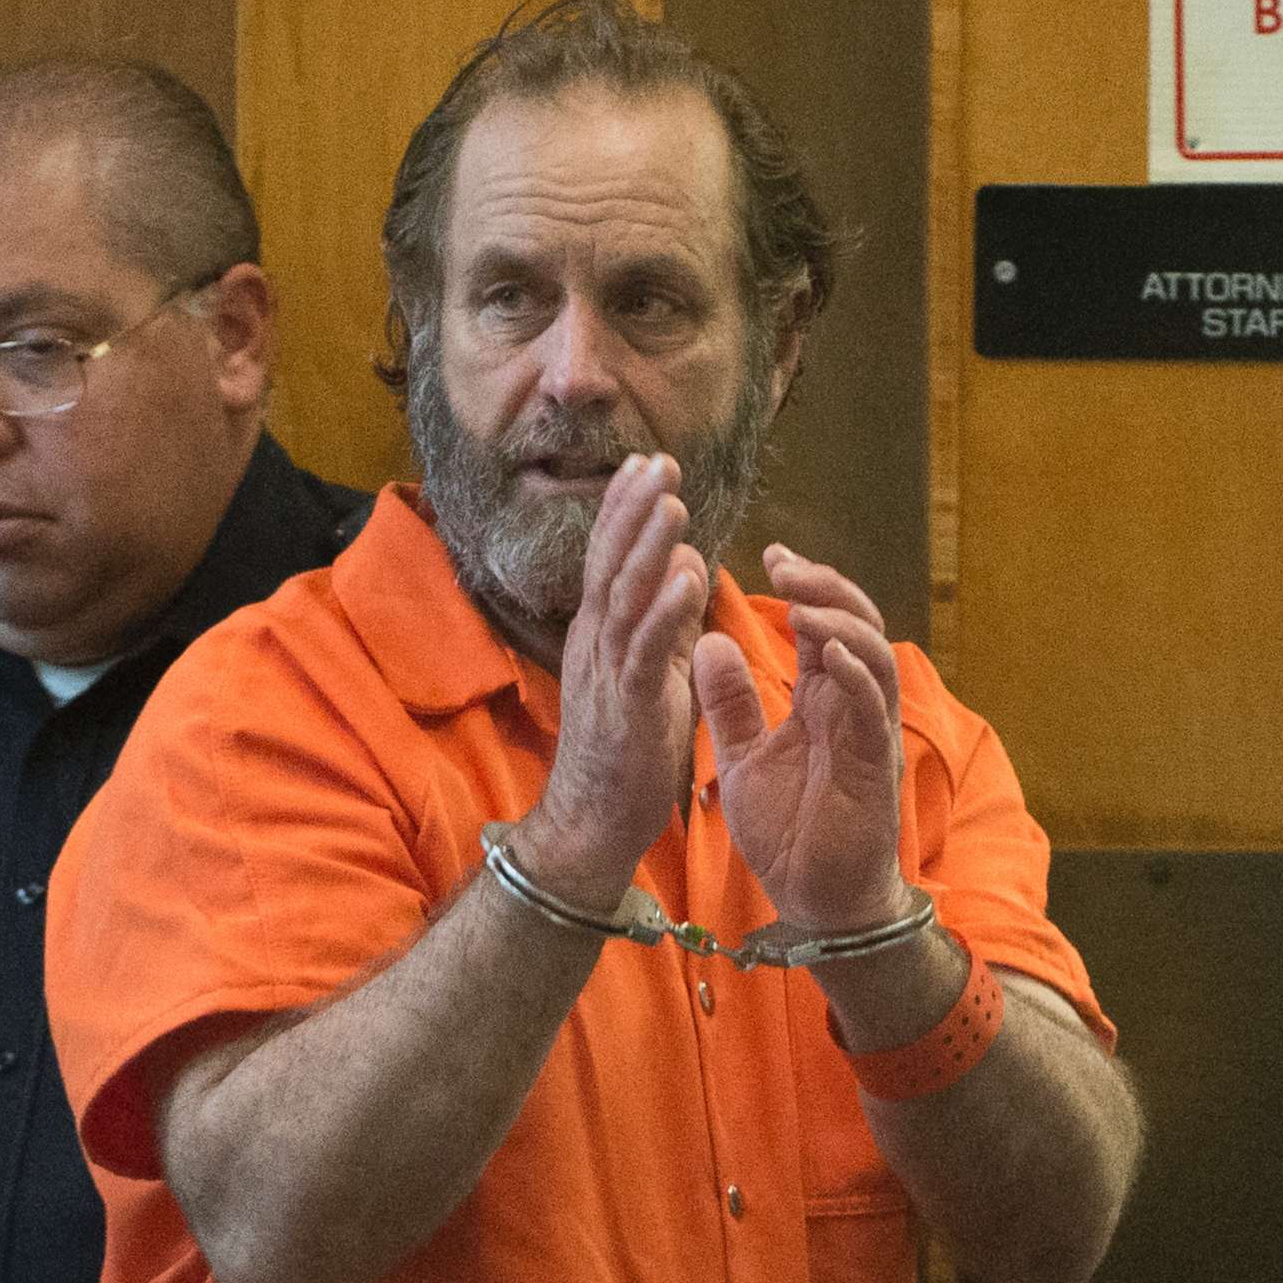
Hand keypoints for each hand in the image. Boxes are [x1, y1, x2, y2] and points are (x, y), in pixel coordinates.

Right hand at [516, 455, 711, 905]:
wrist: (594, 821)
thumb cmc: (625, 749)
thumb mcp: (652, 673)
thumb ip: (667, 621)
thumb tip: (687, 564)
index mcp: (601, 633)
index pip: (610, 558)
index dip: (627, 510)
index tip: (648, 464)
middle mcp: (595, 643)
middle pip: (611, 563)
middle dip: (634, 510)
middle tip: (658, 461)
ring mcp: (606, 674)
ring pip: (624, 599)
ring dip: (648, 550)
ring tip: (672, 505)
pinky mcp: (626, 708)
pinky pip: (645, 653)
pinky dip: (665, 614)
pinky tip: (687, 580)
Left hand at [695, 543, 908, 933]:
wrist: (814, 902)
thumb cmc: (788, 835)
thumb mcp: (741, 758)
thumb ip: (729, 703)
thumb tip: (708, 640)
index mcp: (821, 702)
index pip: (822, 627)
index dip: (804, 586)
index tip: (769, 554)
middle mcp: (851, 707)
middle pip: (855, 624)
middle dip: (824, 586)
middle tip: (783, 562)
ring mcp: (869, 732)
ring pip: (872, 654)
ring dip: (840, 621)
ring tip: (800, 602)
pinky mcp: (877, 764)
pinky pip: (873, 707)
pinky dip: (853, 673)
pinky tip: (825, 653)